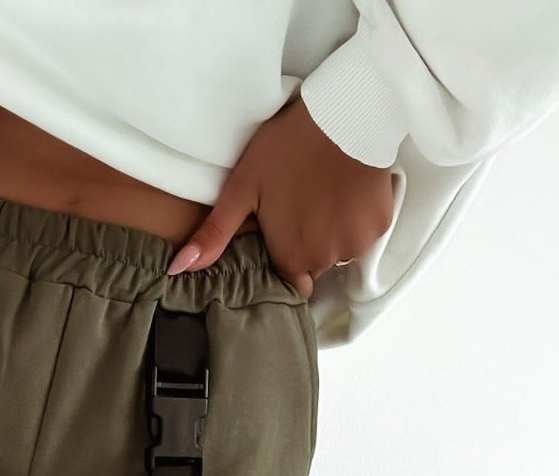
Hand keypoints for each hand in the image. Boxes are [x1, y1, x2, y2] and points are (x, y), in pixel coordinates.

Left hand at [168, 95, 396, 296]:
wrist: (345, 111)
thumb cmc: (288, 147)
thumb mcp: (242, 188)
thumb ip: (214, 235)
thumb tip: (177, 271)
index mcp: (292, 257)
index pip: (290, 282)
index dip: (285, 259)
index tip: (283, 234)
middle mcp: (327, 258)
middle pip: (315, 264)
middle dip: (307, 242)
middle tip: (301, 203)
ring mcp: (358, 242)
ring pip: (340, 249)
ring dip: (332, 230)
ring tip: (323, 193)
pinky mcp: (381, 224)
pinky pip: (365, 232)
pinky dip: (357, 217)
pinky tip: (346, 189)